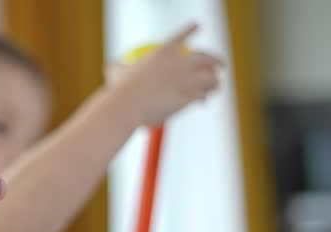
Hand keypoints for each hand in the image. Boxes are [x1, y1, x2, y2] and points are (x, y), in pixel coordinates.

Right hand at [107, 23, 221, 126]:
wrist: (125, 106)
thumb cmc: (118, 91)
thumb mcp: (116, 73)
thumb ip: (118, 67)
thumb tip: (110, 67)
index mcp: (163, 51)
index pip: (182, 35)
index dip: (191, 29)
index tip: (198, 26)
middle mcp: (178, 62)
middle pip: (206, 57)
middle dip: (217, 60)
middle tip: (220, 66)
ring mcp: (185, 80)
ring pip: (211, 78)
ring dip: (215, 81)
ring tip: (215, 85)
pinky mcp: (188, 96)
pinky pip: (204, 95)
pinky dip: (205, 97)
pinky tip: (203, 101)